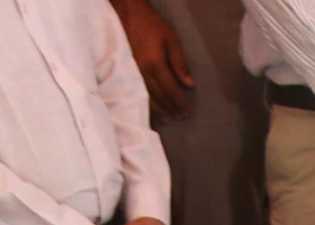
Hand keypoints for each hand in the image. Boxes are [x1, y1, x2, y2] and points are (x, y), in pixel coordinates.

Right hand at [105, 0, 189, 116]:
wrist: (125, 14)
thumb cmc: (150, 24)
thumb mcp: (171, 39)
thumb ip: (180, 63)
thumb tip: (190, 84)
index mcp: (156, 65)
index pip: (171, 90)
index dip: (179, 103)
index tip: (187, 113)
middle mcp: (143, 73)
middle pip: (159, 98)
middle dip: (171, 109)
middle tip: (180, 118)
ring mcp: (132, 74)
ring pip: (146, 98)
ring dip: (158, 112)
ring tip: (167, 120)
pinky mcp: (125, 72)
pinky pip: (135, 93)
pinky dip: (144, 105)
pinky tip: (149, 111)